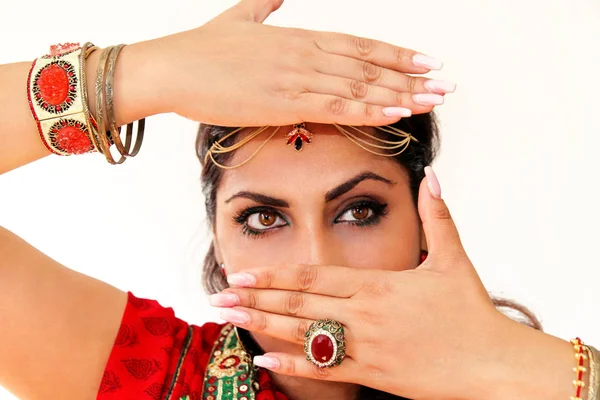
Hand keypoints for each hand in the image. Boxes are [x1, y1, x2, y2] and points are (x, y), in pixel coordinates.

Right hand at [149, 0, 453, 126]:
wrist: (170, 68)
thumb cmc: (201, 48)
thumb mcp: (238, 18)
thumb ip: (263, 5)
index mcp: (298, 37)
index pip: (359, 44)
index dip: (396, 53)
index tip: (426, 60)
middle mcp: (305, 54)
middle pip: (369, 64)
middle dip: (410, 76)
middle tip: (445, 84)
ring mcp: (297, 77)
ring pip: (359, 85)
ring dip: (400, 93)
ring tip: (432, 100)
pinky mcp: (283, 101)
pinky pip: (336, 106)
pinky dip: (369, 109)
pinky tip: (395, 113)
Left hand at [210, 169, 574, 399]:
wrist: (492, 363)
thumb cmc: (472, 311)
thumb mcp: (453, 258)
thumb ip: (436, 216)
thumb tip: (432, 175)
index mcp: (378, 285)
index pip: (315, 276)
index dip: (275, 274)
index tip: (243, 273)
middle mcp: (364, 315)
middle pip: (299, 304)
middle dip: (255, 299)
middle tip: (219, 297)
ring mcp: (366, 347)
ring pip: (303, 335)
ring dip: (262, 326)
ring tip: (229, 321)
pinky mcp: (373, 375)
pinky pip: (325, 371)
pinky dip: (292, 365)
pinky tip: (263, 359)